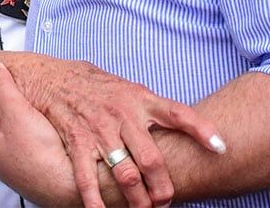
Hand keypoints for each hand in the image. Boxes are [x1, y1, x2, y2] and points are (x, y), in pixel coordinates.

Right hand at [18, 58, 224, 207]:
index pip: (177, 112)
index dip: (201, 129)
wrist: (48, 75)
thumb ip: (148, 107)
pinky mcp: (76, 140)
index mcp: (139, 98)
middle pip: (152, 158)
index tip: (221, 147)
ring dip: (136, 199)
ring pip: (125, 173)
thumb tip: (179, 125)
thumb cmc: (91, 83)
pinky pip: (88, 176)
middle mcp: (122, 113)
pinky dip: (95, 199)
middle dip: (162, 188)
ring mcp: (98, 128)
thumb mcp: (125, 86)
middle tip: (167, 202)